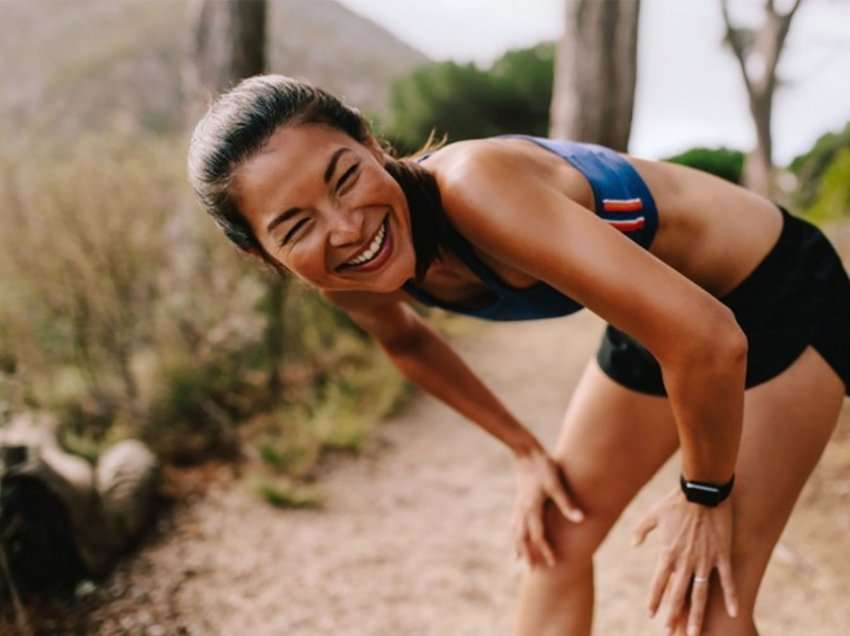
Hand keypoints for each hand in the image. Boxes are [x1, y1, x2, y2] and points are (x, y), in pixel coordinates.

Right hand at [512, 447, 583, 567]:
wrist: (526, 451)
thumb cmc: (543, 466)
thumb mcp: (556, 484)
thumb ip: (566, 503)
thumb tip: (580, 519)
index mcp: (532, 508)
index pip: (538, 536)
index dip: (546, 550)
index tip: (553, 563)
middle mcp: (523, 510)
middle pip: (523, 538)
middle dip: (527, 555)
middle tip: (531, 571)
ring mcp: (518, 505)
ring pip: (516, 531)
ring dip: (518, 547)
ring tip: (517, 560)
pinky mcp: (518, 499)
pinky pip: (514, 522)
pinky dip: (515, 533)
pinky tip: (516, 535)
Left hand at [632, 487, 738, 635]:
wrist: (702, 491)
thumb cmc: (675, 501)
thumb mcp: (652, 514)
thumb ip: (641, 531)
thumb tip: (632, 545)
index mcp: (667, 552)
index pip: (659, 583)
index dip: (655, 600)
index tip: (651, 615)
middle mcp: (685, 561)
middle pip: (677, 595)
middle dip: (673, 615)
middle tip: (669, 632)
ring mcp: (705, 560)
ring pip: (700, 595)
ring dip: (696, 616)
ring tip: (693, 633)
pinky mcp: (722, 555)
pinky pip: (727, 581)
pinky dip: (730, 598)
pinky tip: (733, 614)